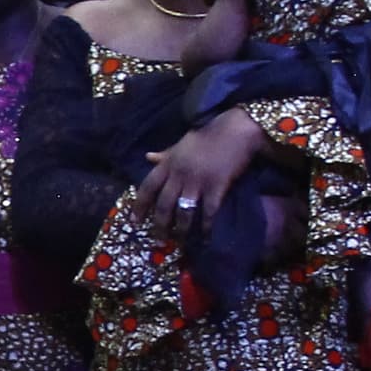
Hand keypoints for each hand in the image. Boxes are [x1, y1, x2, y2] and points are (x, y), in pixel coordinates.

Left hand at [136, 110, 271, 239]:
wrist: (235, 129)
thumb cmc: (208, 136)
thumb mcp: (181, 144)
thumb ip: (165, 155)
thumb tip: (148, 157)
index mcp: (169, 163)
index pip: (147, 187)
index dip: (139, 206)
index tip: (134, 222)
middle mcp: (179, 173)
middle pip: (163, 204)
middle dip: (159, 225)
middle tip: (159, 239)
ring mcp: (197, 180)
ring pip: (183, 211)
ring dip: (180, 229)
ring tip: (180, 241)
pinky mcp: (216, 186)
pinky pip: (208, 211)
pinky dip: (205, 226)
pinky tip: (205, 236)